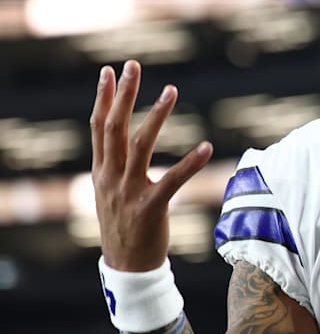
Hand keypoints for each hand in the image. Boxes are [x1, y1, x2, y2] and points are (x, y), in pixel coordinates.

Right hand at [90, 60, 212, 271]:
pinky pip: (174, 181)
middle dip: (123, 94)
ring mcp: (129, 192)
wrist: (128, 268)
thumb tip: (119, 140)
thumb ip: (113, 166)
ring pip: (141, 145)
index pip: (99, 127)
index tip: (109, 71)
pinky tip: (206, 146)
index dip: (104, 98)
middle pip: (114, 127)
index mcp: (101, 171)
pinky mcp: (151, 208)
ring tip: (172, 90)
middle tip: (133, 65)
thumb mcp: (110, 192)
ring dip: (158, 115)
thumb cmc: (124, 226)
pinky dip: (191, 163)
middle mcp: (111, 177)